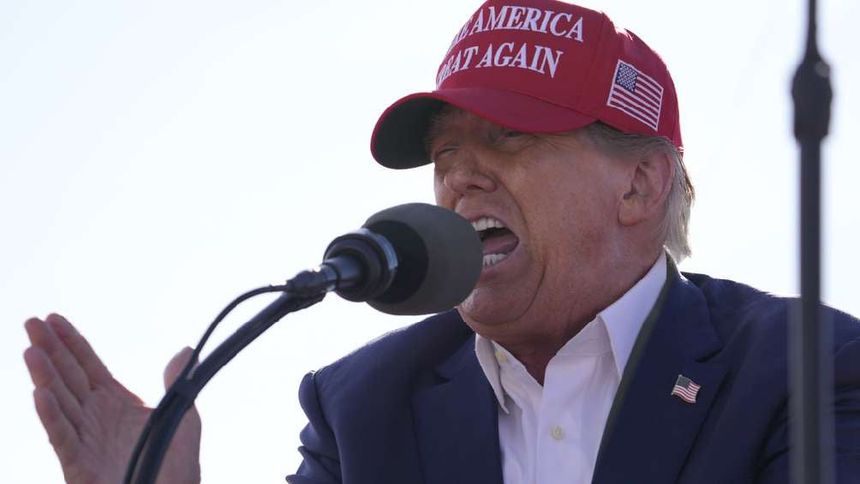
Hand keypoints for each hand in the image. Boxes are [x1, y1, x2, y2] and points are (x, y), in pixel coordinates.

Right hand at [24, 314, 201, 483]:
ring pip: (60, 403)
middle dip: (50, 350)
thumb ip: (177, 383)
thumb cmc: (177, 467)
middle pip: (68, 377)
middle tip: (31, 322)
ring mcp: (85, 441)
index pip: (88, 366)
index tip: (53, 318)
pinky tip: (40, 394)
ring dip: (45, 377)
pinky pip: (63, 439)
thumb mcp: (183, 417)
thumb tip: (185, 350)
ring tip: (31, 350)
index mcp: (117, 403)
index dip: (72, 342)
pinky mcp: (79, 466)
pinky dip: (51, 417)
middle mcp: (96, 418)